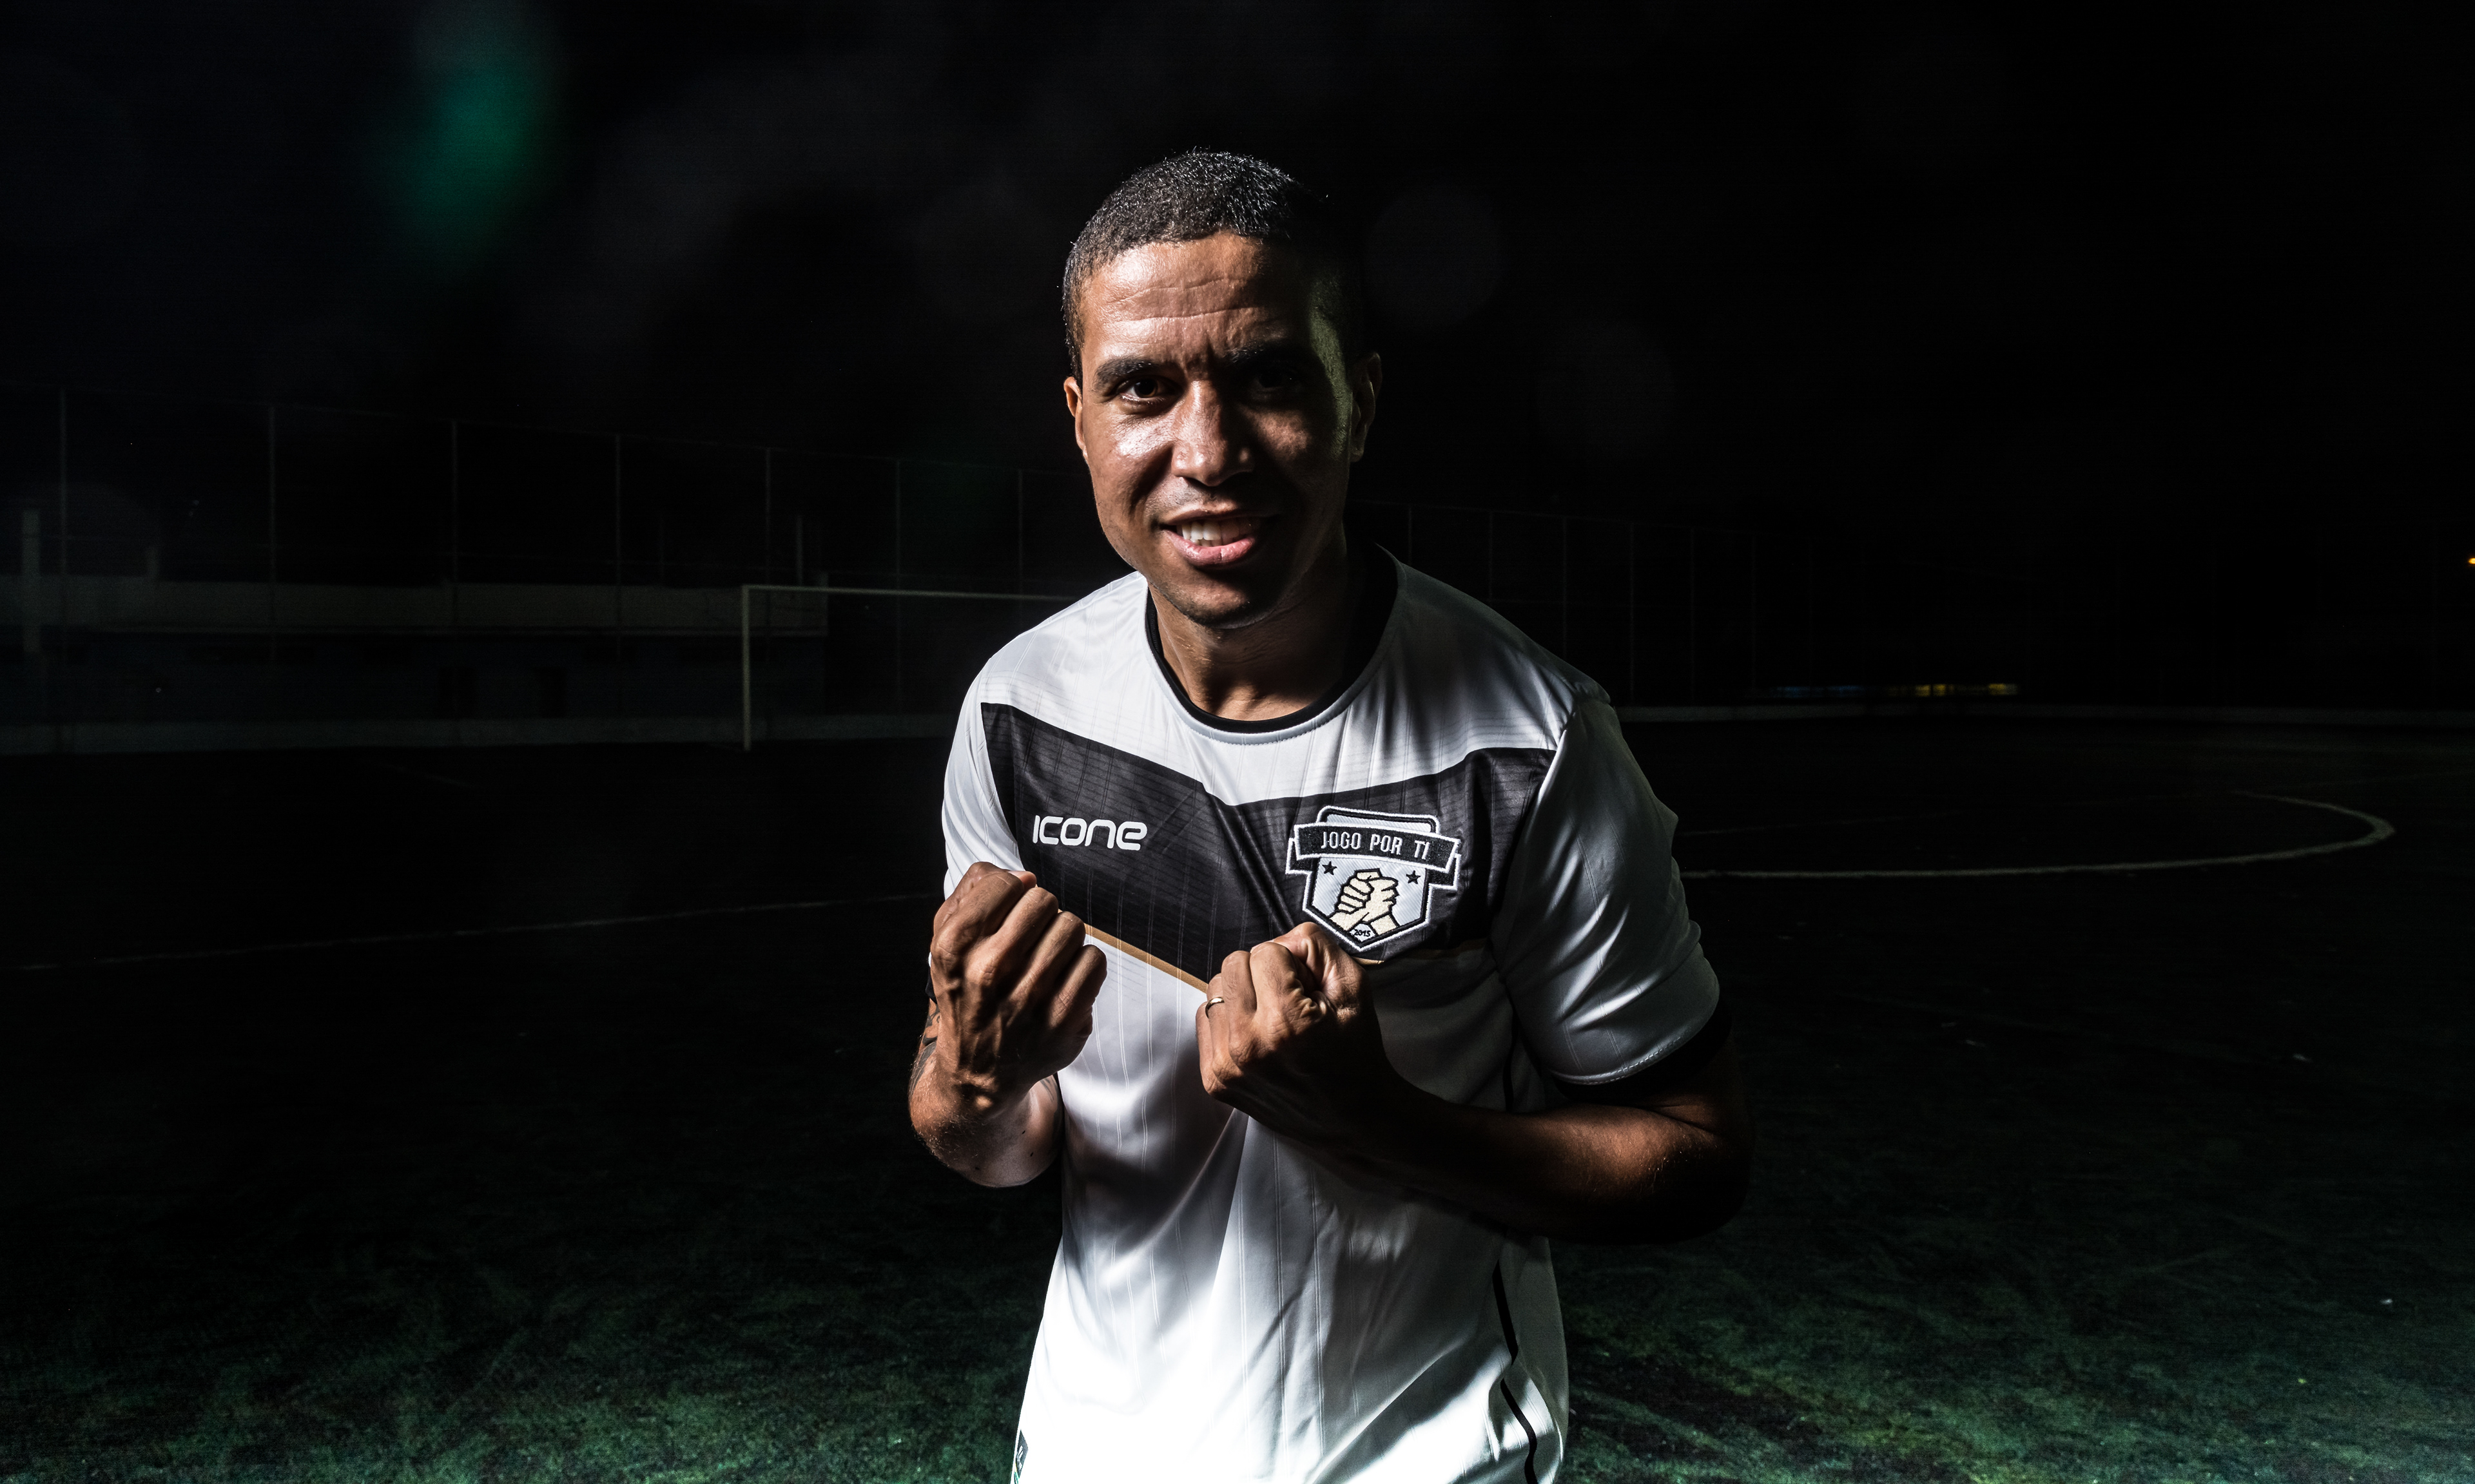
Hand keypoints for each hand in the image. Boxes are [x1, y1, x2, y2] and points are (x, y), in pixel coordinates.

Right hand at [925, 862, 1104, 1108]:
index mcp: (955, 947)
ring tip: (1046, 957)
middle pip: (1044, 901)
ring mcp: (1029, 999)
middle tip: (1030, 936)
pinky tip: (1064, 978)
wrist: (978, 1070)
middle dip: (1040, 912)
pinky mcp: (1064, 1020)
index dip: (1012, 890)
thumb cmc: (967, 992)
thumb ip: (972, 893)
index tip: (1008, 909)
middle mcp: (990, 972)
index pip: (1005, 884)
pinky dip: (1083, 963)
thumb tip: (1020, 875)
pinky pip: (1095, 960)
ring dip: (1063, 937)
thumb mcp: (945, 942)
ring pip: (1072, 927)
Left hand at [1195, 922, 1405, 1155]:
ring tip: (1273, 1019)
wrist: (1352, 1118)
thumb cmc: (1355, 1051)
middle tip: (1289, 1000)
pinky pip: (1205, 1018)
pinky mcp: (1214, 1080)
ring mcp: (1226, 1066)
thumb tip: (1279, 940)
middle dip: (1262, 972)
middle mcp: (1249, 1046)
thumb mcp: (1354, 987)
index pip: (1265, 951)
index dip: (1291, 963)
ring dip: (1243, 994)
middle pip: (1232, 963)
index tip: (1307, 989)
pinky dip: (1229, 1018)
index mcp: (1287, 1023)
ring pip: (1215, 988)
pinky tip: (1257, 1035)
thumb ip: (1316, 946)